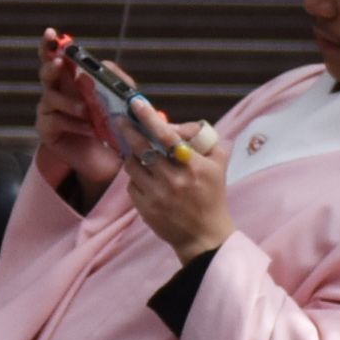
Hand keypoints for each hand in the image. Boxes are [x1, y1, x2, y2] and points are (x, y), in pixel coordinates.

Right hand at [33, 30, 115, 197]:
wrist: (104, 158)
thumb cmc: (109, 125)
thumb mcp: (118, 100)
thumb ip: (116, 81)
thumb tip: (106, 64)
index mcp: (69, 79)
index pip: (55, 56)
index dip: (50, 44)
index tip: (51, 33)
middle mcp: (54, 91)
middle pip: (45, 73)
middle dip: (51, 67)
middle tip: (60, 65)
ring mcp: (47, 110)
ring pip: (51, 98)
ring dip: (71, 103)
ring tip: (88, 111)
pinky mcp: (46, 130)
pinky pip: (55, 121)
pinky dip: (75, 124)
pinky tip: (91, 130)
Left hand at [125, 96, 233, 261]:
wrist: (204, 235)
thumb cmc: (212, 196)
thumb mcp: (218, 165)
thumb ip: (205, 140)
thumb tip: (182, 125)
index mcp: (194, 166)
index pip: (167, 136)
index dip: (149, 118)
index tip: (136, 104)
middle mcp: (174, 179)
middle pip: (142, 147)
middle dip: (129, 130)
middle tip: (121, 119)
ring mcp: (157, 195)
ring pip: (132, 165)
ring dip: (132, 156)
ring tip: (138, 154)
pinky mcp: (145, 208)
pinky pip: (131, 184)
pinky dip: (136, 178)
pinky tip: (146, 179)